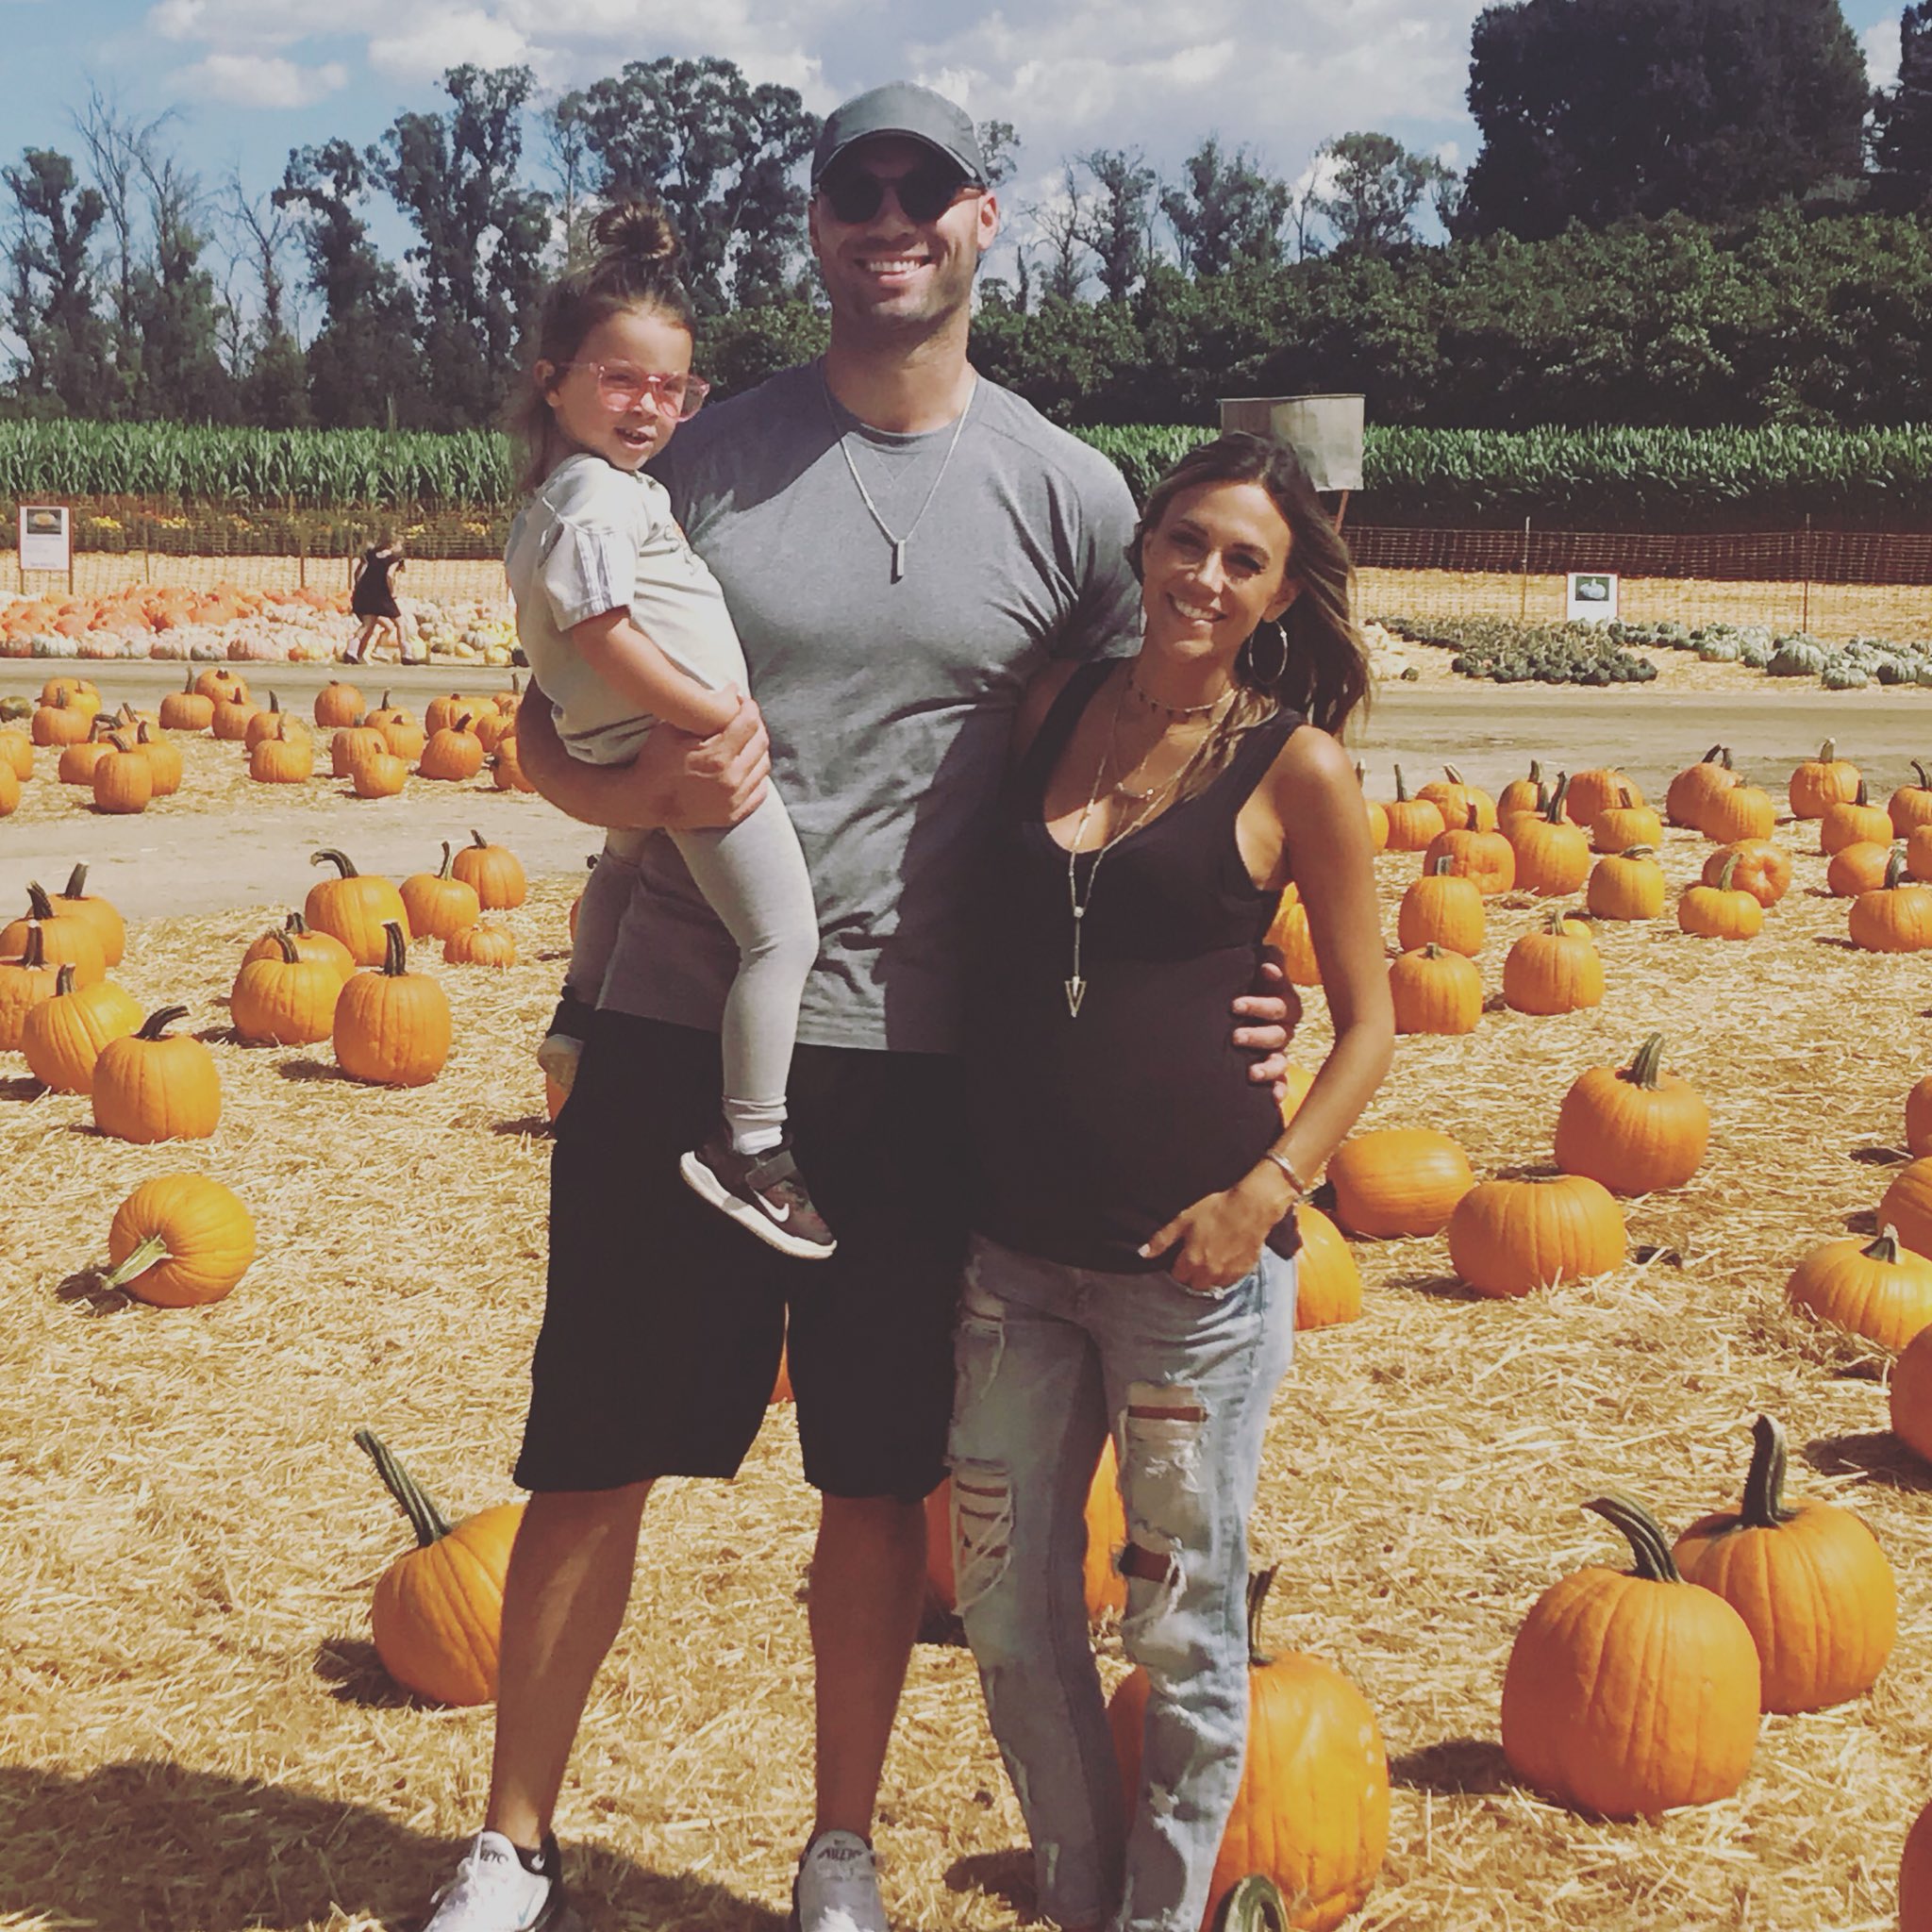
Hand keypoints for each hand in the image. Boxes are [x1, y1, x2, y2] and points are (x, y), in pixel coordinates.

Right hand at [629, 694, 770, 829]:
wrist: (644, 801)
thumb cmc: (655, 761)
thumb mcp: (672, 729)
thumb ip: (702, 711)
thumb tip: (731, 692)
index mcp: (716, 757)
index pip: (749, 722)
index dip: (748, 707)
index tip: (742, 701)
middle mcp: (730, 780)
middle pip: (760, 742)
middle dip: (755, 724)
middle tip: (743, 717)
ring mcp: (733, 800)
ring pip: (763, 765)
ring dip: (757, 748)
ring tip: (744, 740)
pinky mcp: (733, 814)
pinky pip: (760, 790)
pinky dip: (756, 774)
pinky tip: (744, 764)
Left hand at [1139, 1183, 1277, 1294]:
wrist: (1251, 1208)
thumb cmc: (1216, 1210)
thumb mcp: (1184, 1220)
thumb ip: (1162, 1240)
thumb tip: (1142, 1253)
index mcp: (1192, 1261)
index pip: (1177, 1277)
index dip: (1177, 1268)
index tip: (1181, 1258)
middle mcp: (1209, 1273)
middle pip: (1194, 1285)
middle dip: (1191, 1275)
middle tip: (1196, 1258)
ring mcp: (1227, 1274)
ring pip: (1212, 1285)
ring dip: (1208, 1277)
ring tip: (1211, 1258)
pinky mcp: (1243, 1272)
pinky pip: (1229, 1282)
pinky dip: (1225, 1275)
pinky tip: (1226, 1259)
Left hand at [1230, 950, 1301, 1093]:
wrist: (1235, 1014)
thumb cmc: (1247, 989)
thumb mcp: (1253, 974)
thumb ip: (1267, 963)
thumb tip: (1270, 956)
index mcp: (1281, 1003)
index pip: (1281, 992)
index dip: (1276, 980)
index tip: (1264, 970)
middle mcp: (1283, 1028)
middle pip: (1278, 1032)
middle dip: (1258, 1034)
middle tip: (1236, 1036)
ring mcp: (1278, 1051)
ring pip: (1280, 1060)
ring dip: (1268, 1067)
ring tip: (1251, 1073)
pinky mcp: (1272, 1071)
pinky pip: (1280, 1082)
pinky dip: (1278, 1090)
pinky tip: (1273, 1098)